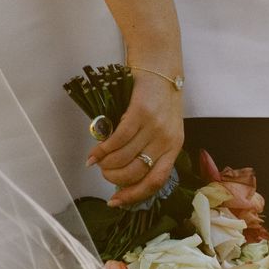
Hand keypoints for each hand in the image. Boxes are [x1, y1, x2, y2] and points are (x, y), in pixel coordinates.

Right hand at [89, 64, 184, 208]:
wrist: (160, 67)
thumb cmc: (159, 99)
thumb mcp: (163, 128)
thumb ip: (149, 149)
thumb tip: (124, 174)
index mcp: (174, 148)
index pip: (155, 181)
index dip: (133, 195)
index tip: (115, 201)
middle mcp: (166, 140)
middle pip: (136, 172)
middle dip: (114, 179)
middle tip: (103, 173)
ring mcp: (154, 127)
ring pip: (124, 158)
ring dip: (106, 164)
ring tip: (98, 162)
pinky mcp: (140, 113)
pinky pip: (117, 140)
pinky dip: (102, 150)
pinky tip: (94, 153)